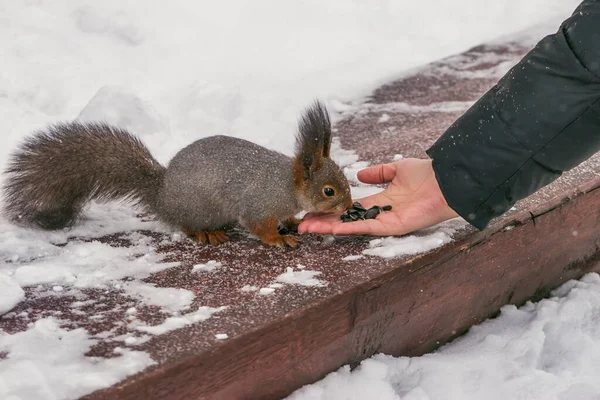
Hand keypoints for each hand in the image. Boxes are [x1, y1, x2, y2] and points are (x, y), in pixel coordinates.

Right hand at [298, 158, 457, 235]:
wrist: (445, 181)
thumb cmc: (426, 175)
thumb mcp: (397, 169)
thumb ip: (378, 173)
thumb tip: (358, 175)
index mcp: (379, 201)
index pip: (349, 208)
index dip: (330, 210)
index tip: (313, 210)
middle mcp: (378, 214)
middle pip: (344, 220)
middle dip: (322, 222)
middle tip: (301, 225)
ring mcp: (383, 222)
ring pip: (350, 227)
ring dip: (328, 228)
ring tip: (307, 228)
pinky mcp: (391, 227)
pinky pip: (365, 228)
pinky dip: (348, 229)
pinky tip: (332, 228)